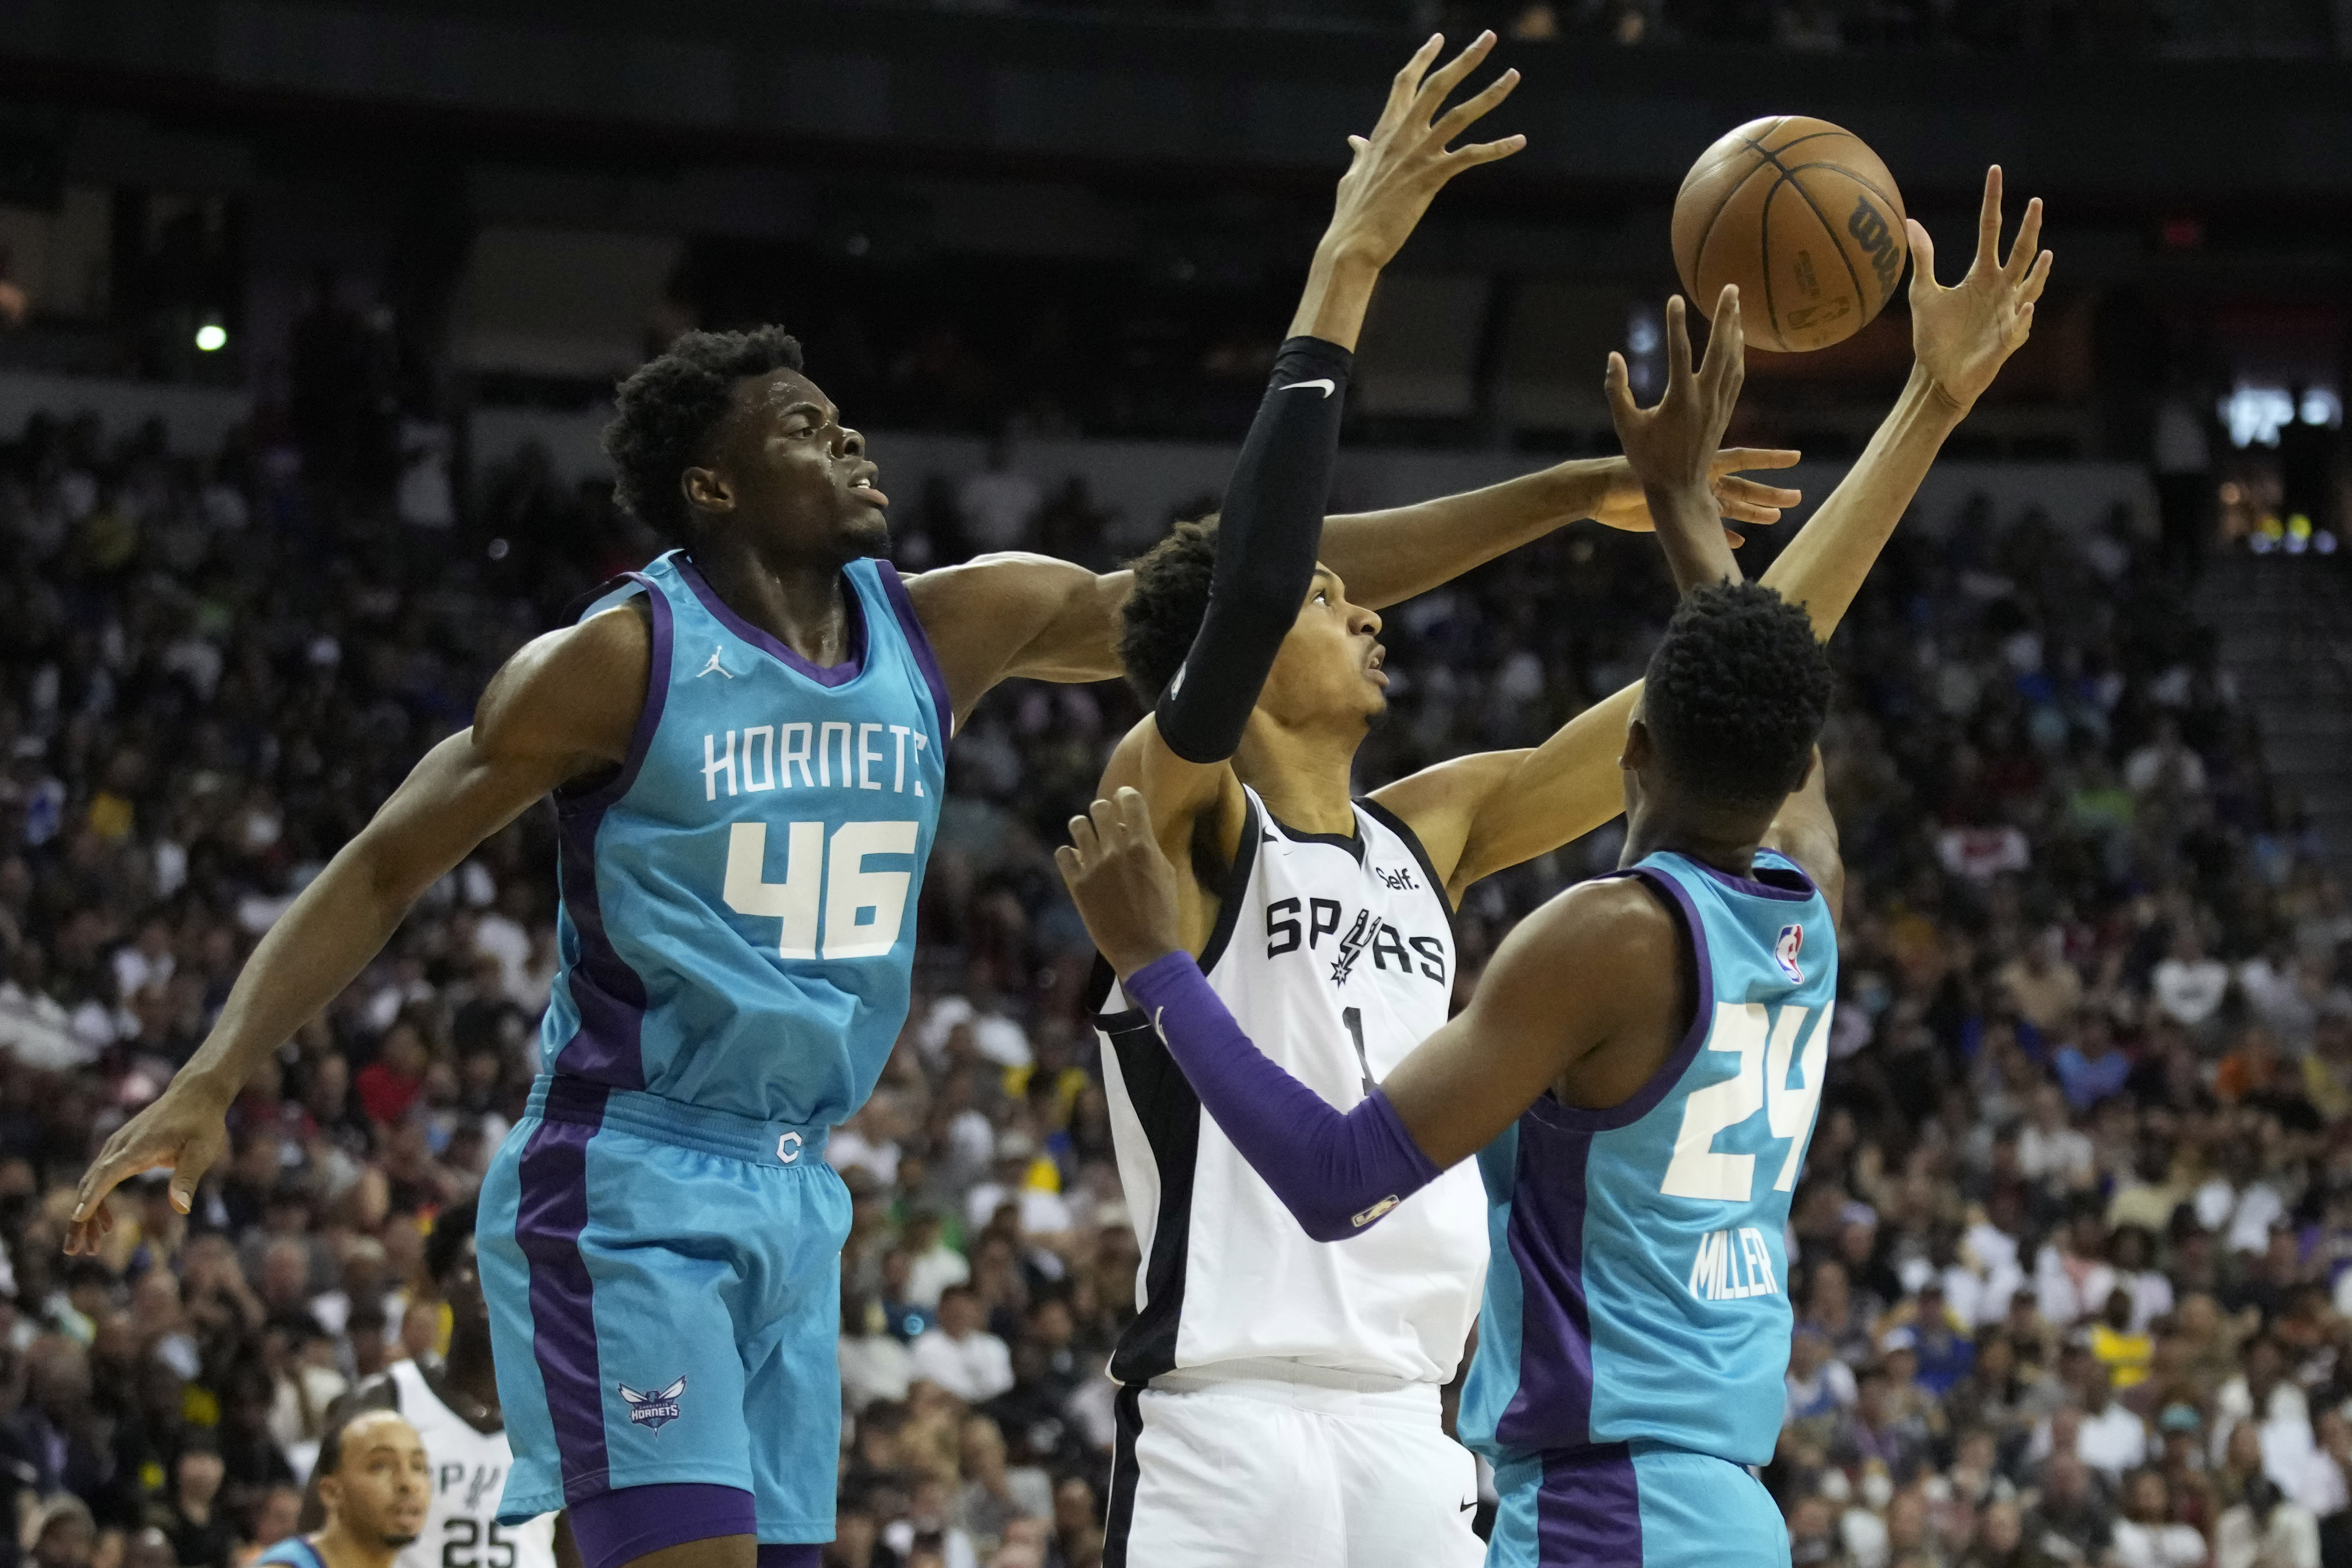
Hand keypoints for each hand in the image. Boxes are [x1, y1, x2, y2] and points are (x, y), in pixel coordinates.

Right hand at [64, 1075, 230, 1253]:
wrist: (195, 1094)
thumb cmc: (202, 1123)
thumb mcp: (202, 1151)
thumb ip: (188, 1178)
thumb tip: (181, 1208)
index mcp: (138, 1147)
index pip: (107, 1173)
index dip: (92, 1197)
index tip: (76, 1218)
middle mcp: (120, 1146)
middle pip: (91, 1184)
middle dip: (81, 1219)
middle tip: (77, 1250)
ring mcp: (117, 1146)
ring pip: (92, 1183)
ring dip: (87, 1214)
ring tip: (90, 1247)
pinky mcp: (120, 1149)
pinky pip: (101, 1177)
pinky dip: (98, 1200)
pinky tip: (107, 1224)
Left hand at [1055, 788, 1187, 980]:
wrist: (1145, 950)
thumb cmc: (1163, 913)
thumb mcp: (1166, 874)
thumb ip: (1149, 848)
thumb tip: (1133, 831)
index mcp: (1142, 846)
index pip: (1129, 801)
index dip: (1126, 795)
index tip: (1124, 798)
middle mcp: (1115, 851)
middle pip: (1099, 808)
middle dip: (1103, 811)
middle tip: (1105, 821)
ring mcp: (1093, 867)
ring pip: (1077, 826)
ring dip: (1083, 828)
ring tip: (1088, 839)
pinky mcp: (1077, 885)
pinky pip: (1063, 854)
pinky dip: (1069, 854)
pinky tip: (1078, 862)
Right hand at [1318, 33, 1524, 273]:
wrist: (1352, 243)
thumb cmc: (1352, 214)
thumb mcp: (1353, 176)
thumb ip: (1359, 154)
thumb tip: (1355, 140)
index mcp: (1384, 131)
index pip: (1405, 83)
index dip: (1423, 57)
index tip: (1438, 38)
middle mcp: (1402, 135)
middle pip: (1438, 85)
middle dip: (1465, 59)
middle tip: (1488, 37)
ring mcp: (1418, 155)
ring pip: (1461, 113)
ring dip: (1491, 93)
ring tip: (1513, 75)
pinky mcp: (1431, 178)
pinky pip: (1470, 156)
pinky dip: (1497, 148)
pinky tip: (1519, 140)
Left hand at [1591, 446, 1802, 548]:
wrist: (1599, 489)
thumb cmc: (1622, 469)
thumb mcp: (1656, 454)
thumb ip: (1673, 443)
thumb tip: (1689, 423)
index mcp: (1698, 462)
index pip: (1741, 459)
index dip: (1768, 458)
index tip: (1795, 457)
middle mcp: (1698, 479)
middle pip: (1743, 487)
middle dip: (1769, 492)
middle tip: (1798, 497)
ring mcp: (1689, 499)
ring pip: (1730, 507)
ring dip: (1753, 513)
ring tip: (1777, 518)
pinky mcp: (1676, 518)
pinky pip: (1706, 527)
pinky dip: (1722, 533)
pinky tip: (1740, 540)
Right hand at [1606, 287, 1747, 499]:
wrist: (1678, 491)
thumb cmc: (1646, 460)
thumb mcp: (1625, 426)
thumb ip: (1617, 390)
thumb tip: (1614, 357)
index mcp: (1679, 400)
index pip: (1679, 352)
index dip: (1675, 324)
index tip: (1675, 299)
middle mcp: (1704, 399)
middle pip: (1720, 348)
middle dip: (1726, 316)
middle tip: (1731, 288)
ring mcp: (1718, 405)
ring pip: (1733, 360)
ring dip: (1735, 330)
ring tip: (1736, 306)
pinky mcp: (1723, 413)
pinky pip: (1736, 376)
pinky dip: (1738, 354)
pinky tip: (1737, 341)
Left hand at [1908, 166, 2052, 413]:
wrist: (1936, 375)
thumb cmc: (1934, 336)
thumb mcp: (1922, 293)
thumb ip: (1923, 258)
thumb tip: (1910, 221)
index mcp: (1981, 274)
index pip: (1991, 230)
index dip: (1993, 202)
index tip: (1995, 172)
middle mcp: (2001, 288)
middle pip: (2020, 251)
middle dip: (2028, 228)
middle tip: (2035, 202)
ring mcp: (2008, 312)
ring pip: (2031, 285)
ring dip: (2039, 271)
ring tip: (2045, 253)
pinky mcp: (2006, 339)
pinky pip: (2019, 326)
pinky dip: (2022, 316)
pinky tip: (2024, 305)